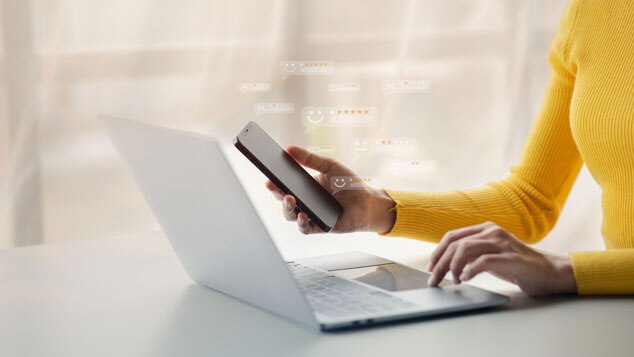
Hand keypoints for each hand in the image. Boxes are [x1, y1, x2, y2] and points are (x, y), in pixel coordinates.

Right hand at [265, 146, 395, 234]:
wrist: (368, 201)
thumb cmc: (349, 184)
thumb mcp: (329, 166)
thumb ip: (309, 158)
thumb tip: (288, 148)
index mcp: (305, 187)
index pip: (285, 185)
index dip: (274, 181)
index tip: (267, 174)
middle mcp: (306, 203)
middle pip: (284, 200)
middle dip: (276, 193)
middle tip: (272, 185)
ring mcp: (312, 216)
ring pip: (291, 216)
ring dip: (287, 208)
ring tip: (290, 199)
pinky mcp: (321, 227)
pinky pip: (306, 228)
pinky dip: (302, 223)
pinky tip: (303, 215)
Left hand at [426, 221, 576, 295]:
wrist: (549, 273)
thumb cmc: (517, 265)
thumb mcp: (490, 255)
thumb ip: (472, 253)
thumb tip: (446, 263)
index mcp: (485, 228)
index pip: (452, 236)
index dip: (438, 252)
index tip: (431, 268)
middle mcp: (492, 231)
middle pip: (455, 244)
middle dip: (440, 263)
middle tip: (434, 280)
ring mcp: (502, 243)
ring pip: (464, 250)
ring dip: (452, 267)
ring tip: (453, 281)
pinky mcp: (510, 257)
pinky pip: (482, 261)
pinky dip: (469, 271)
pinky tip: (466, 279)